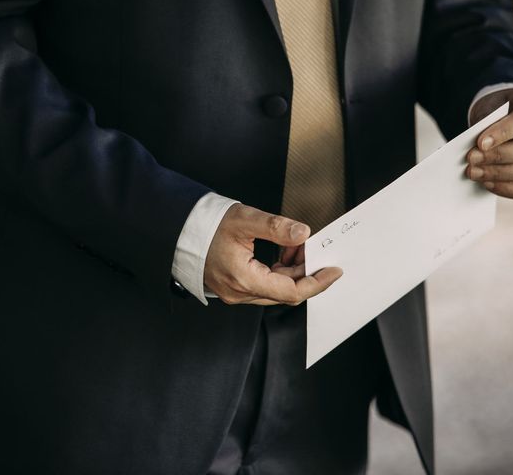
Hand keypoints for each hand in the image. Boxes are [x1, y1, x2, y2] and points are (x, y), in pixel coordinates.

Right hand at [204, 203, 342, 305]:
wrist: (179, 231)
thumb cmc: (206, 226)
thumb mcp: (244, 220)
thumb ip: (276, 227)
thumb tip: (303, 233)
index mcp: (244, 279)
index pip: (291, 291)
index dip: (317, 282)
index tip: (333, 271)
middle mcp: (240, 292)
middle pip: (286, 292)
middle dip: (305, 271)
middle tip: (313, 249)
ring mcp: (236, 292)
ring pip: (276, 288)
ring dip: (292, 269)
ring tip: (296, 244)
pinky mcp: (234, 286)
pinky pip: (265, 284)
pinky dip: (279, 270)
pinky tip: (282, 251)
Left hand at [466, 88, 512, 199]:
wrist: (509, 116)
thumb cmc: (499, 110)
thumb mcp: (493, 106)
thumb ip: (487, 123)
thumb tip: (476, 149)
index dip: (503, 133)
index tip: (480, 143)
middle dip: (496, 156)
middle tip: (471, 159)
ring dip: (497, 174)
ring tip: (473, 172)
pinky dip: (506, 189)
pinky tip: (486, 183)